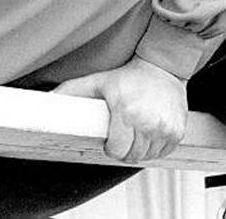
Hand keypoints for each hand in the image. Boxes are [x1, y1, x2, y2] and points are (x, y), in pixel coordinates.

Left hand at [53, 57, 187, 163]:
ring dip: (138, 149)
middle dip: (123, 149)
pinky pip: (162, 153)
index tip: (110, 138)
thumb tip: (47, 98)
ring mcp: (164, 129)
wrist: (162, 69)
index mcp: (126, 112)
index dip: (110, 147)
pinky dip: (153, 147)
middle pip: (131, 156)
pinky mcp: (177, 133)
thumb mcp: (96, 81)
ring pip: (146, 157)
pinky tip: (148, 131)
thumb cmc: (127, 76)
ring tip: (134, 130)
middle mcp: (147, 122)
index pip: (116, 150)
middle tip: (121, 133)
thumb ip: (70, 92)